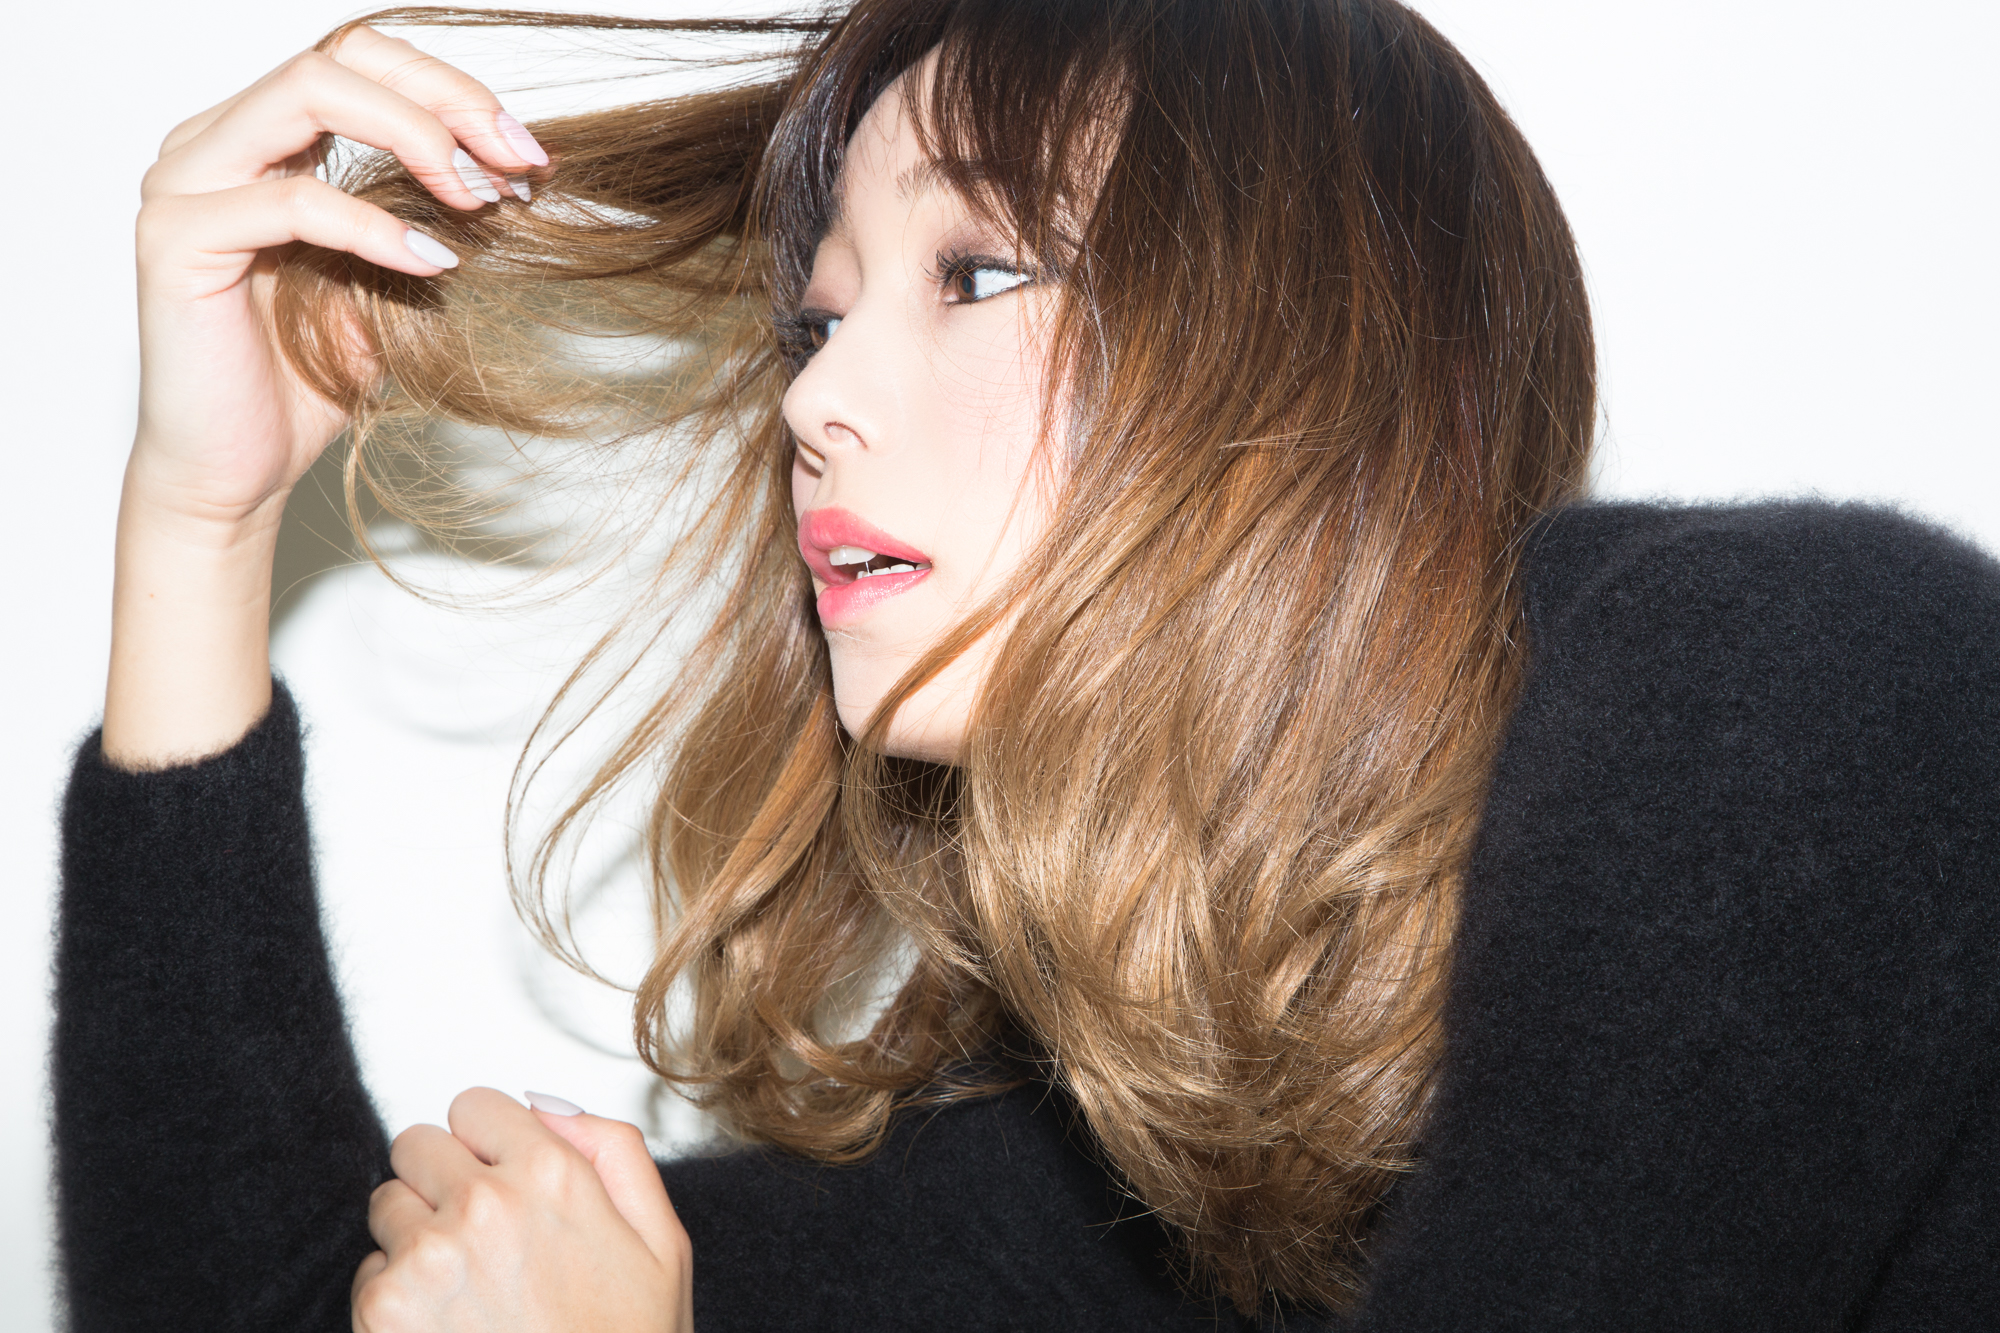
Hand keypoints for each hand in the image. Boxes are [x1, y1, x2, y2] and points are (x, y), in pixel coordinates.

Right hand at [106, 25, 547, 765]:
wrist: (239, 472)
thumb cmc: (304, 380)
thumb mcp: (392, 282)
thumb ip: (429, 217)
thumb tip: (518, 176)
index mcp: (262, 139)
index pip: (362, 60)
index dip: (452, 90)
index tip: (527, 153)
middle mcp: (214, 142)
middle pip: (340, 56)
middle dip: (445, 99)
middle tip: (516, 161)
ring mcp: (187, 183)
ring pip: (308, 93)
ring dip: (414, 136)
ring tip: (476, 200)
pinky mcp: (180, 241)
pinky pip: (289, 200)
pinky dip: (374, 225)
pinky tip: (431, 262)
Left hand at [352, 1088, 692, 1332]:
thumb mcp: (662, 1242)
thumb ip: (614, 1150)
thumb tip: (547, 1108)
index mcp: (551, 1175)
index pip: (474, 1105)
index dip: (489, 1142)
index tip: (498, 1174)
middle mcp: (482, 1205)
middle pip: (417, 1144)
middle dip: (443, 1180)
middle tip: (479, 1234)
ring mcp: (426, 1258)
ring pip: (386, 1204)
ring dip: (414, 1235)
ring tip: (466, 1288)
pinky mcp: (384, 1313)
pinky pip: (366, 1273)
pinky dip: (395, 1297)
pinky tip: (448, 1328)